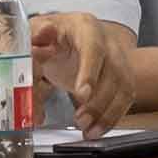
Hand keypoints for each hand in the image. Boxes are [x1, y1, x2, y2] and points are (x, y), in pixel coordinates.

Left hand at [34, 13, 132, 132]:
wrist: (67, 37)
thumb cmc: (51, 35)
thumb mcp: (35, 32)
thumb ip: (32, 41)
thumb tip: (35, 48)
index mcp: (84, 27)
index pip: (93, 48)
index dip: (90, 72)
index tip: (82, 94)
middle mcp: (107, 41)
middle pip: (112, 71)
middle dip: (98, 101)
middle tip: (80, 120)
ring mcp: (118, 59)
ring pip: (123, 87)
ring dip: (107, 113)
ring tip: (87, 130)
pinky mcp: (122, 77)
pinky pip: (125, 99)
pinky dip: (112, 117)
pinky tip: (97, 129)